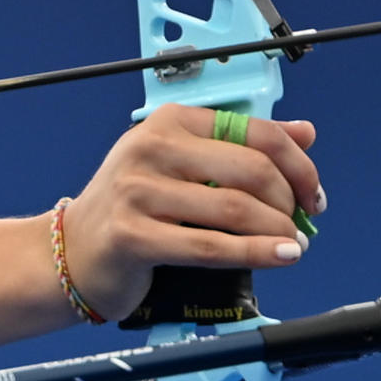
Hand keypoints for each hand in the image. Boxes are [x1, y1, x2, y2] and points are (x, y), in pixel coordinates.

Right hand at [59, 104, 322, 320]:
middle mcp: (150, 148)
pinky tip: (280, 257)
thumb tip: (305, 133)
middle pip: (250, 170)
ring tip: (294, 245)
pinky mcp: (132, 235)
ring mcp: (137, 192)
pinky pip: (209, 246)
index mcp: (169, 122)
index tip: (311, 193)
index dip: (297, 164)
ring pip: (234, 209)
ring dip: (277, 230)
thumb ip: (240, 148)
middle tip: (300, 224)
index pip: (255, 132)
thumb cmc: (130, 211)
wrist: (69, 255)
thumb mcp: (182, 166)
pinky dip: (254, 253)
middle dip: (288, 200)